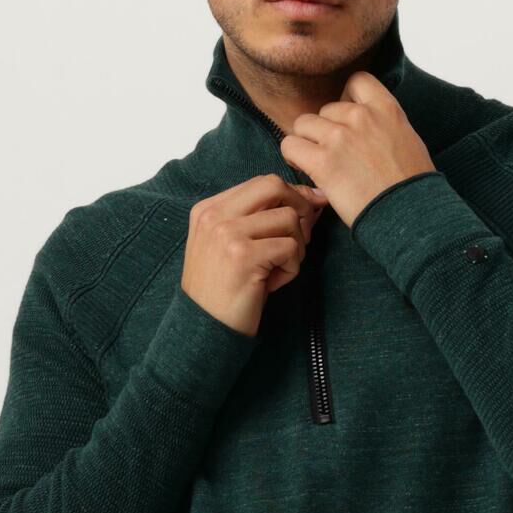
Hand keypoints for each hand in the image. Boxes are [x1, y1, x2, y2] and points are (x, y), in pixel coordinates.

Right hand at [181, 174, 331, 336]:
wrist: (204, 330)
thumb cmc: (223, 291)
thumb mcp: (229, 246)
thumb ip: (256, 220)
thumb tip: (308, 197)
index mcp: (209, 209)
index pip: (260, 183)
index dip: (290, 194)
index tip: (308, 210)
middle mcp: (215, 215)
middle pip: (274, 185)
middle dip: (299, 207)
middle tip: (303, 235)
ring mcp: (228, 233)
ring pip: (288, 219)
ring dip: (296, 246)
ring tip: (280, 269)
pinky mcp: (244, 256)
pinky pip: (289, 248)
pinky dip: (291, 268)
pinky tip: (273, 284)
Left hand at [277, 72, 435, 228]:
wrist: (411, 216)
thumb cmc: (413, 188)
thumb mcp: (408, 141)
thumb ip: (384, 126)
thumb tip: (367, 130)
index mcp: (386, 108)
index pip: (357, 81)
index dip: (346, 98)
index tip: (347, 120)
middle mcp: (360, 116)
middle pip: (326, 109)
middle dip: (326, 131)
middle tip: (333, 155)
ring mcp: (339, 136)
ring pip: (303, 124)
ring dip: (307, 142)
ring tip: (316, 163)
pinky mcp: (323, 161)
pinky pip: (290, 146)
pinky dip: (292, 156)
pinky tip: (304, 169)